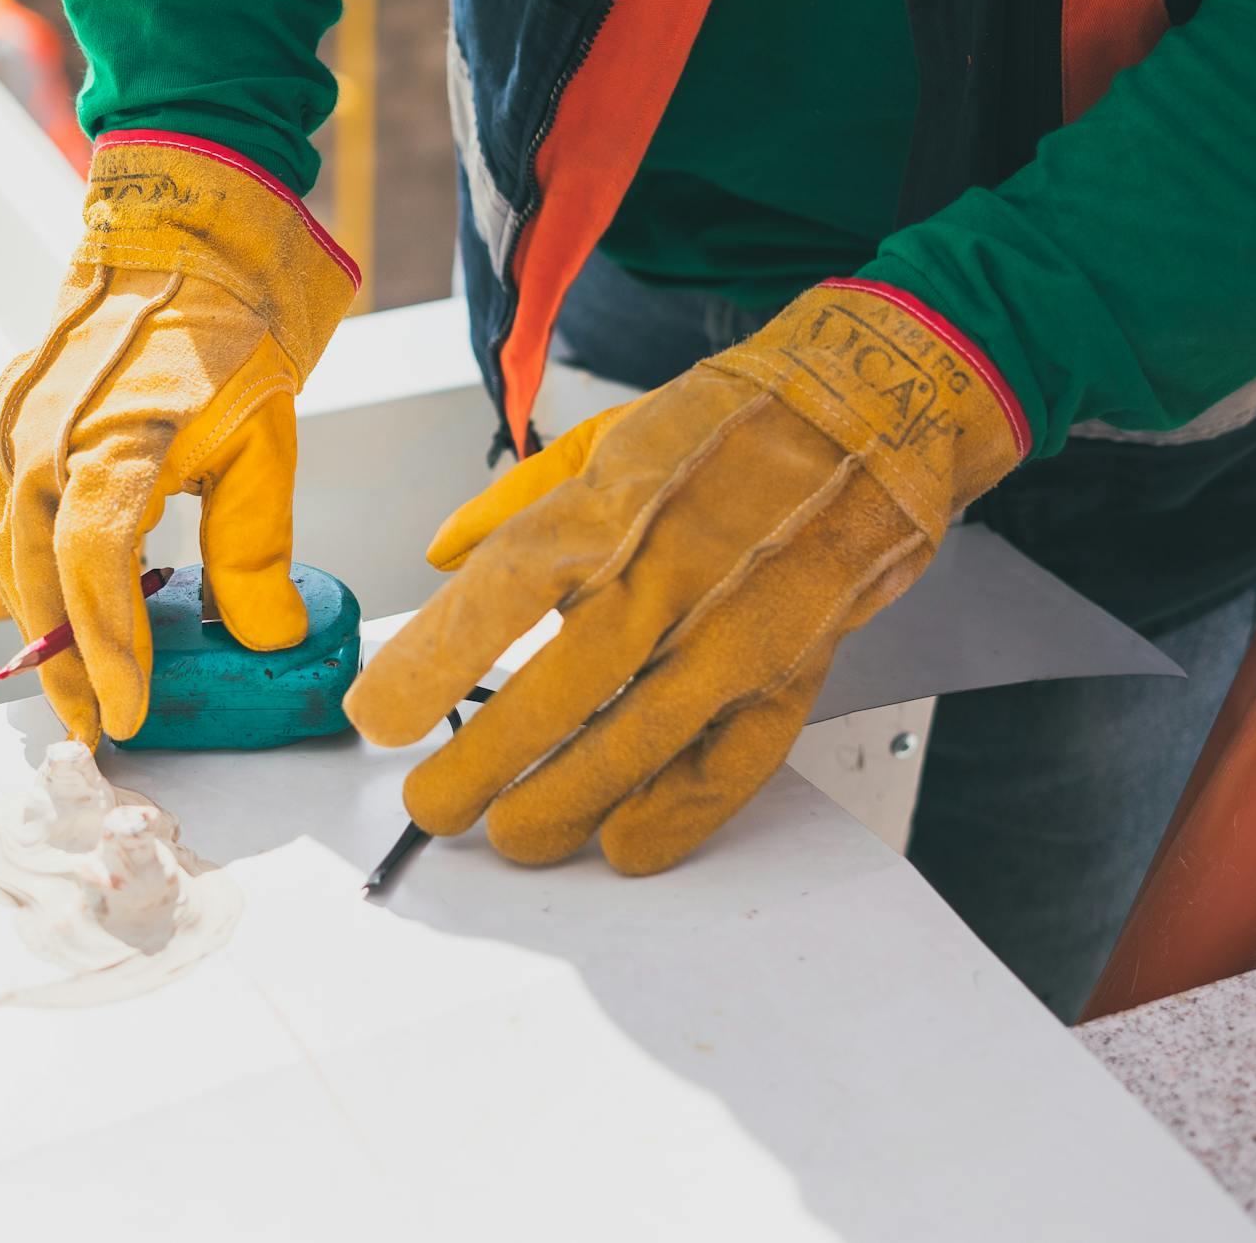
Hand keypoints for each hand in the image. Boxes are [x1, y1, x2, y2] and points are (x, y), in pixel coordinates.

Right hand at [0, 131, 355, 742]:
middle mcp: (43, 436)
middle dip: (65, 661)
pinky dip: (13, 570)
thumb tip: (269, 636)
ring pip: (3, 554)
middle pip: (37, 578)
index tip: (127, 711)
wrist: (174, 243)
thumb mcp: (265, 442)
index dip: (108, 649)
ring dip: (35, 622)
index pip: (96, 568)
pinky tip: (40, 602)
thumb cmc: (224, 336)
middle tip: (95, 724)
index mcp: (114, 438)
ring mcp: (8, 426)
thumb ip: (257, 548)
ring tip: (71, 680)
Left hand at [344, 282, 1026, 874]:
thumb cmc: (728, 425)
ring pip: (640, 738)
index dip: (432, 661)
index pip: (501, 590)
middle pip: (561, 686)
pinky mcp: (795, 668)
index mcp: (609, 503)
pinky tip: (622, 844)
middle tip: (434, 806)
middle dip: (486, 764)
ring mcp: (738, 625)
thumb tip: (438, 557)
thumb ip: (513, 501)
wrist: (877, 410)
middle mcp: (670, 568)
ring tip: (511, 836)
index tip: (378, 715)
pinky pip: (732, 761)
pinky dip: (677, 814)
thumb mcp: (608, 434)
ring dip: (566, 803)